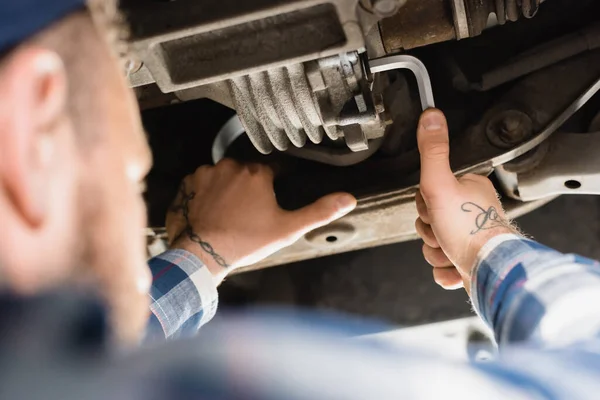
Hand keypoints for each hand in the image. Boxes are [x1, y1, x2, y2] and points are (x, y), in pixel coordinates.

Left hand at [167, 159, 356, 282]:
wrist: (203, 254)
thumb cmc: (247, 240)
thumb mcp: (288, 229)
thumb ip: (319, 211)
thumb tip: (349, 198)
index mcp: (258, 172)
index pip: (272, 172)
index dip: (272, 188)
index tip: (266, 206)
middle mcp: (232, 165)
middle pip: (246, 173)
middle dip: (248, 188)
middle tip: (247, 214)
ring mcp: (207, 172)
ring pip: (224, 176)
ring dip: (226, 189)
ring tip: (227, 214)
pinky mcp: (188, 182)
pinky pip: (201, 182)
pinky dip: (205, 193)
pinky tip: (209, 211)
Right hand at [415, 109, 517, 293]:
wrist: (488, 272)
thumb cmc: (469, 231)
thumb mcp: (441, 184)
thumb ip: (433, 151)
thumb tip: (432, 117)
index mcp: (471, 189)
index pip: (430, 193)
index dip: (425, 204)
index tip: (435, 208)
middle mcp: (474, 212)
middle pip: (430, 220)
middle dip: (430, 231)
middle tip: (443, 231)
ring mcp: (473, 238)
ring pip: (435, 244)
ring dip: (436, 251)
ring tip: (451, 250)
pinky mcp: (471, 262)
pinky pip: (444, 265)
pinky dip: (445, 269)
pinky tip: (454, 265)